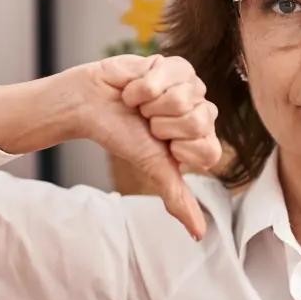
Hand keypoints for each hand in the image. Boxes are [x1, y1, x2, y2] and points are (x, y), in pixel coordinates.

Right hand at [72, 53, 221, 239]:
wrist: (91, 104)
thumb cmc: (120, 134)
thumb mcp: (153, 168)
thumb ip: (178, 199)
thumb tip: (198, 235)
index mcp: (201, 138)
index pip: (210, 149)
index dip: (178, 147)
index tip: (159, 143)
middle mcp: (201, 112)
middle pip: (198, 121)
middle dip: (162, 124)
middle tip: (146, 121)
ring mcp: (191, 86)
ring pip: (184, 97)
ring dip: (152, 103)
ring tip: (140, 104)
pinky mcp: (175, 64)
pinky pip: (169, 74)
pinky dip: (144, 84)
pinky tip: (137, 87)